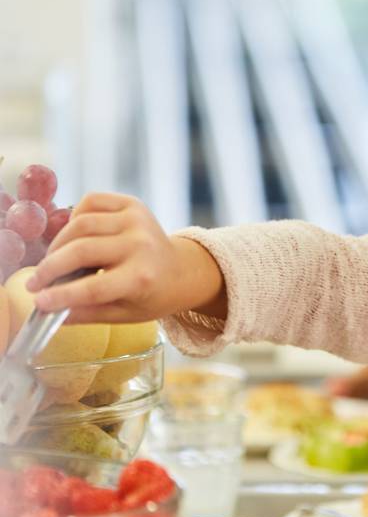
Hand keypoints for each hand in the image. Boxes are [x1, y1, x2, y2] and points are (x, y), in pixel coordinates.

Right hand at [24, 192, 224, 324]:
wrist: (182, 269)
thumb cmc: (151, 295)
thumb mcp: (124, 314)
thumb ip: (87, 314)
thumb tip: (49, 312)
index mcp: (142, 277)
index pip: (94, 288)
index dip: (61, 295)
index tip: (38, 301)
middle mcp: (140, 245)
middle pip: (82, 251)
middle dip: (50, 268)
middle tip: (36, 282)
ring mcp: (137, 220)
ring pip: (81, 224)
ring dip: (58, 244)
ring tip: (53, 261)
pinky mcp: (133, 204)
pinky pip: (91, 202)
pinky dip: (75, 217)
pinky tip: (74, 236)